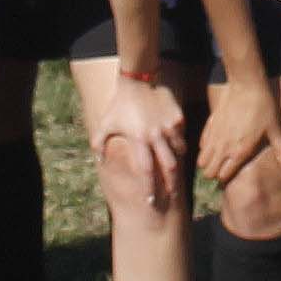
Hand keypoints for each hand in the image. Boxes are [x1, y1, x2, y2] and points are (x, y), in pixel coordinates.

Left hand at [90, 74, 189, 209]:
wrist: (138, 80)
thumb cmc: (119, 104)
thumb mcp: (105, 123)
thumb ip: (99, 143)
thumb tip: (98, 161)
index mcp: (139, 140)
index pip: (146, 171)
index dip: (149, 188)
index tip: (150, 201)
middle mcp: (156, 136)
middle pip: (169, 167)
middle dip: (171, 184)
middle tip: (172, 195)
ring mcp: (169, 126)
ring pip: (179, 151)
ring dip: (177, 162)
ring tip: (174, 170)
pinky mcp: (178, 117)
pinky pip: (181, 135)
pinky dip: (180, 144)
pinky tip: (176, 147)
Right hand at [199, 75, 280, 188]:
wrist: (246, 84)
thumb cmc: (264, 107)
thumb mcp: (276, 130)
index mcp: (239, 152)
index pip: (223, 177)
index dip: (227, 178)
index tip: (233, 173)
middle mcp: (223, 147)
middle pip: (208, 173)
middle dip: (215, 173)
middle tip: (225, 166)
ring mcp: (213, 136)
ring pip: (201, 161)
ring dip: (208, 162)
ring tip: (219, 157)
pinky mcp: (208, 125)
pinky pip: (201, 145)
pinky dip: (206, 147)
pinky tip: (216, 141)